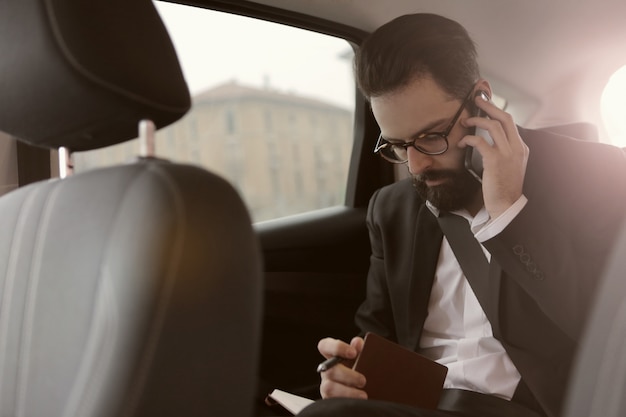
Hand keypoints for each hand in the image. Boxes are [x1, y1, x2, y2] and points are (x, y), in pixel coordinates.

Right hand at [317, 336, 366, 398]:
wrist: (368, 391)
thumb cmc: (362, 370)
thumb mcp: (362, 359)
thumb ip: (360, 350)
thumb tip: (357, 342)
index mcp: (333, 356)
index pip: (325, 346)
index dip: (337, 347)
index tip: (353, 353)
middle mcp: (327, 370)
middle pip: (329, 370)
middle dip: (347, 375)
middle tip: (363, 380)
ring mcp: (326, 386)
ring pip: (328, 388)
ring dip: (347, 391)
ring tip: (363, 395)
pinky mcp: (329, 400)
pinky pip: (332, 401)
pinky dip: (346, 401)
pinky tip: (358, 402)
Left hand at [460, 95, 528, 218]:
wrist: (507, 205)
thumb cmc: (505, 188)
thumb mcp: (511, 166)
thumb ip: (505, 152)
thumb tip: (490, 142)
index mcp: (521, 148)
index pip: (510, 123)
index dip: (497, 111)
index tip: (485, 106)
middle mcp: (517, 148)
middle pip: (505, 118)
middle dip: (489, 106)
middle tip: (476, 100)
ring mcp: (507, 154)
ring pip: (493, 126)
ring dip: (476, 120)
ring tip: (464, 122)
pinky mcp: (495, 161)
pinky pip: (480, 141)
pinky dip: (469, 138)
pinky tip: (462, 143)